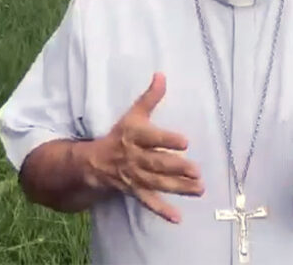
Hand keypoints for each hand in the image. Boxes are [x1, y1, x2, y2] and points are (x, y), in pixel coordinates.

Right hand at [85, 73, 203, 222]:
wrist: (93, 162)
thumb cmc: (119, 134)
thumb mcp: (133, 114)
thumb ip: (150, 97)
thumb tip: (161, 74)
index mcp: (134, 136)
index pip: (153, 138)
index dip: (168, 140)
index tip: (186, 142)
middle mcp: (134, 157)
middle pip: (157, 163)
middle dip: (177, 168)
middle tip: (197, 171)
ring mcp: (134, 176)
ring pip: (157, 183)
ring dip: (178, 188)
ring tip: (199, 189)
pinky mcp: (135, 191)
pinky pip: (148, 202)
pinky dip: (162, 210)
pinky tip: (177, 218)